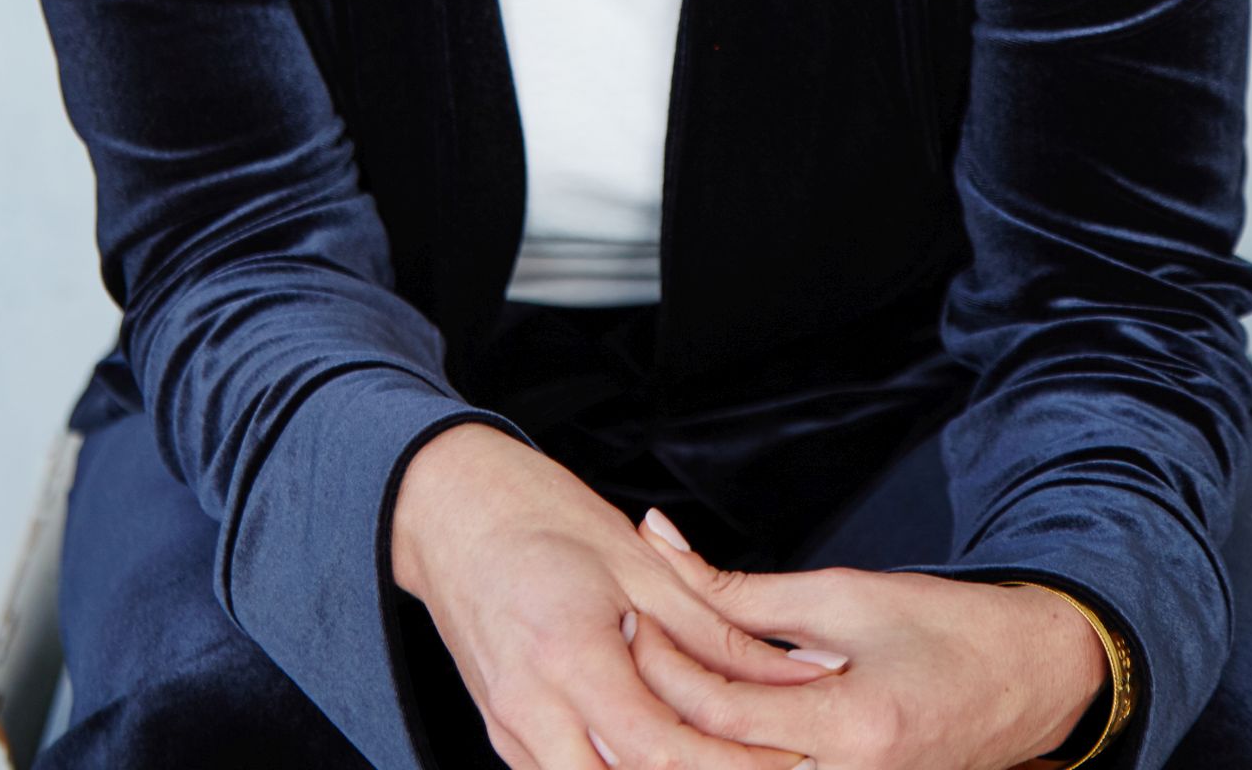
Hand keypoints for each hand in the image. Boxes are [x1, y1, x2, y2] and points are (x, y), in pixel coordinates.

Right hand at [391, 424, 845, 769]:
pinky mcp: (505, 737)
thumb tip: (801, 671)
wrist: (450, 507)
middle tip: (767, 763)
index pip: (661, 750)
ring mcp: (510, 731)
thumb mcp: (638, 563)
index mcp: (567, 656)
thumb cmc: (539, 516)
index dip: (733, 766)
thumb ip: (717, 632)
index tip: (791, 757)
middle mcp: (530, 709)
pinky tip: (666, 754)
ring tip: (725, 755)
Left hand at [627, 507, 1109, 769]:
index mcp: (853, 727)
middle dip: (658, 719)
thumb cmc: (945, 627)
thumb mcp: (842, 594)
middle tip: (611, 667)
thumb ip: (745, 595)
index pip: (726, 712)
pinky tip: (687, 732)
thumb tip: (661, 547)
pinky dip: (725, 761)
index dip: (666, 666)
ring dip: (683, 747)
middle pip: (720, 766)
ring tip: (633, 700)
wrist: (1031, 679)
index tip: (628, 620)